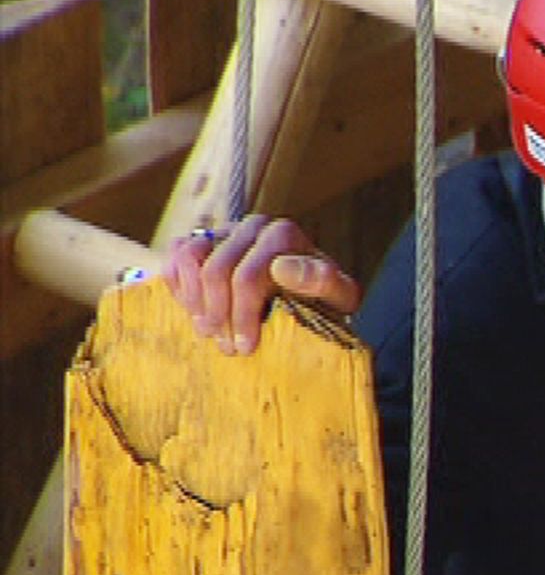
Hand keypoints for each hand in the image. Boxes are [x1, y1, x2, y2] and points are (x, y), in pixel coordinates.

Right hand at [159, 214, 360, 355]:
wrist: (306, 292)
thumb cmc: (324, 298)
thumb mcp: (339, 296)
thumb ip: (323, 280)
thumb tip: (282, 267)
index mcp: (283, 234)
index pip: (247, 277)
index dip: (243, 316)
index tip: (247, 347)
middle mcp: (252, 226)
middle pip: (216, 273)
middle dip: (220, 316)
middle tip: (229, 349)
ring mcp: (225, 229)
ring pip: (190, 261)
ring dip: (196, 303)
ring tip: (211, 332)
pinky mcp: (202, 238)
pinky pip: (175, 256)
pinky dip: (179, 287)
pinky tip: (196, 312)